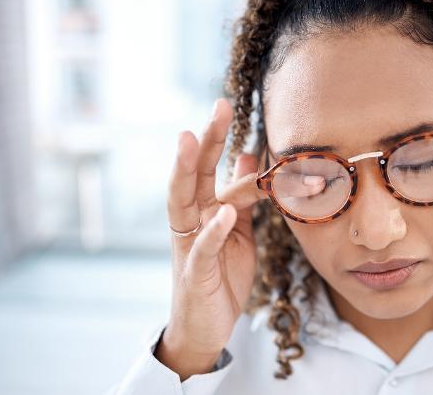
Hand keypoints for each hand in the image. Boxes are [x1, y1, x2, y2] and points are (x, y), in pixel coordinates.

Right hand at [155, 98, 266, 378]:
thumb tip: (248, 156)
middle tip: (218, 107)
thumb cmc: (221, 275)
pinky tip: (222, 212)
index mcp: (202, 209)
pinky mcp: (195, 273)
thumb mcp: (236, 229)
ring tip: (195, 141)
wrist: (206, 326)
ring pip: (183, 202)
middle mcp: (190, 221)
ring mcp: (189, 245)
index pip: (209, 168)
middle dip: (204, 140)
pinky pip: (202, 248)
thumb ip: (240, 196)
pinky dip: (212, 230)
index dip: (217, 138)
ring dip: (188, 171)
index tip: (227, 106)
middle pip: (193, 174)